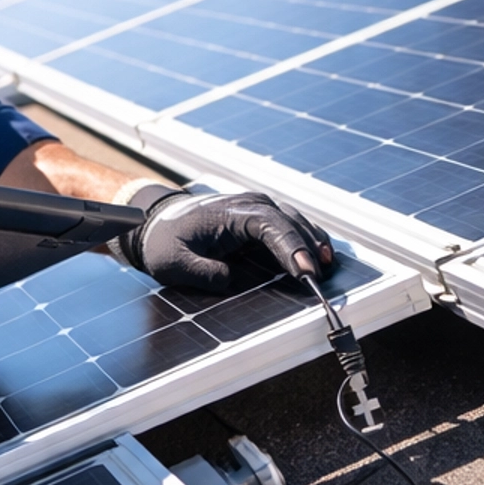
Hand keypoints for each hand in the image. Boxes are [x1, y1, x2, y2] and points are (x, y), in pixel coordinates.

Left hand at [115, 184, 333, 294]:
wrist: (156, 223)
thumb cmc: (164, 242)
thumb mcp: (172, 263)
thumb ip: (199, 271)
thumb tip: (229, 279)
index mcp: (231, 212)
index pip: (270, 225)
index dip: (291, 247)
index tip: (305, 271)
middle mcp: (250, 205)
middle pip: (290, 223)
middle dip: (308, 249)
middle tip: (320, 277)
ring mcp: (258, 210)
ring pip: (295, 222)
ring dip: (313, 242)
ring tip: (328, 266)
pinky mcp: (260, 221)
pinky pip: (289, 228)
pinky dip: (305, 240)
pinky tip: (318, 257)